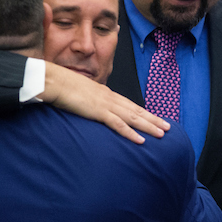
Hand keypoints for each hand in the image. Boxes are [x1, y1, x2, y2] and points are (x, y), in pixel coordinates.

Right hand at [39, 63, 168, 143]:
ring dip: (149, 126)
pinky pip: (118, 124)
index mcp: (107, 94)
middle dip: (153, 119)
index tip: (156, 118)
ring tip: (162, 133)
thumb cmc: (64, 87)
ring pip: (133, 117)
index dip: (145, 113)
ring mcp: (106, 104)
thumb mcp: (82, 94)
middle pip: (137, 111)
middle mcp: (111, 98)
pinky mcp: (98, 111)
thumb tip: (94, 109)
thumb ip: (90, 102)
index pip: (131, 105)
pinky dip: (130, 132)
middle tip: (168, 128)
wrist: (54, 81)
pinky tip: (140, 140)